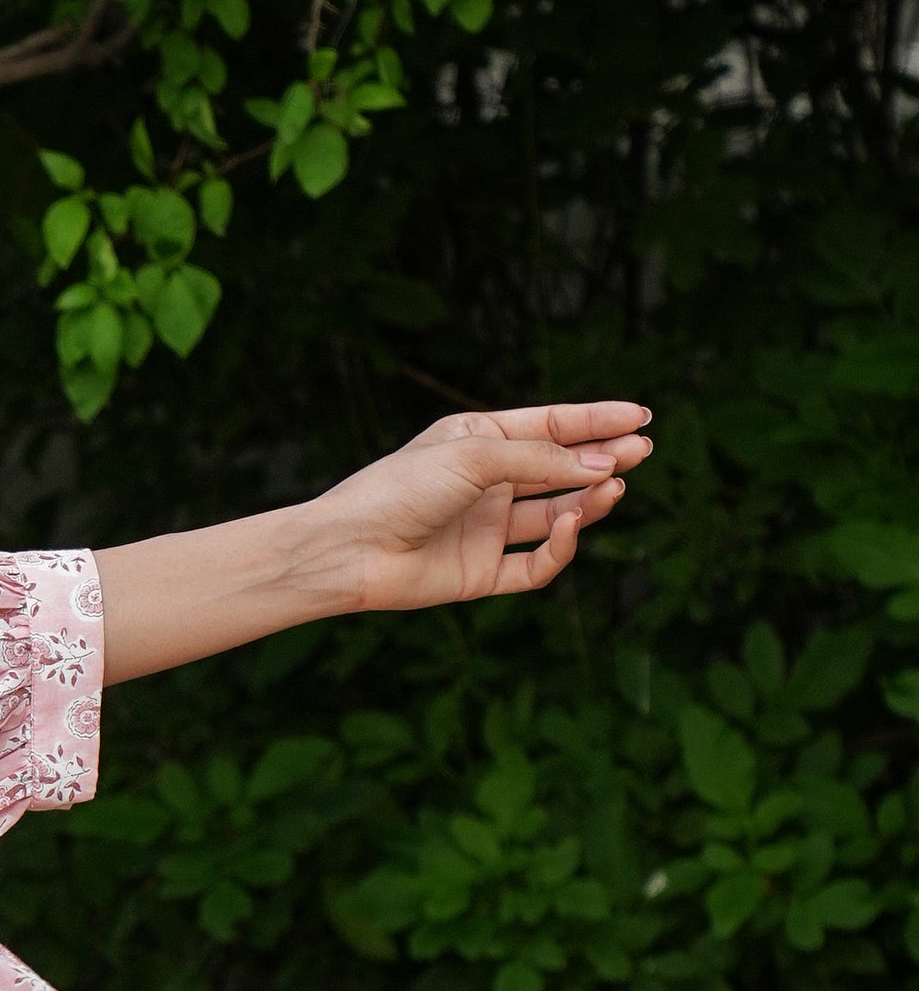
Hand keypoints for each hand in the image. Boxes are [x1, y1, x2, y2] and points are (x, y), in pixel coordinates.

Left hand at [307, 399, 651, 614]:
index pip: (550, 426)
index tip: (640, 417)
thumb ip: (541, 460)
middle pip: (560, 469)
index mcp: (478, 440)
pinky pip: (535, 564)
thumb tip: (602, 464)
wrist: (348, 549)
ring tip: (613, 487)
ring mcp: (485, 529)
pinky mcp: (482, 573)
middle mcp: (485, 483)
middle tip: (642, 452)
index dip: (596, 421)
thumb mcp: (474, 456)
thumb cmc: (399, 488)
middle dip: (603, 459)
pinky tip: (570, 527)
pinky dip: (559, 548)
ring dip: (588, 502)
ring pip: (555, 515)